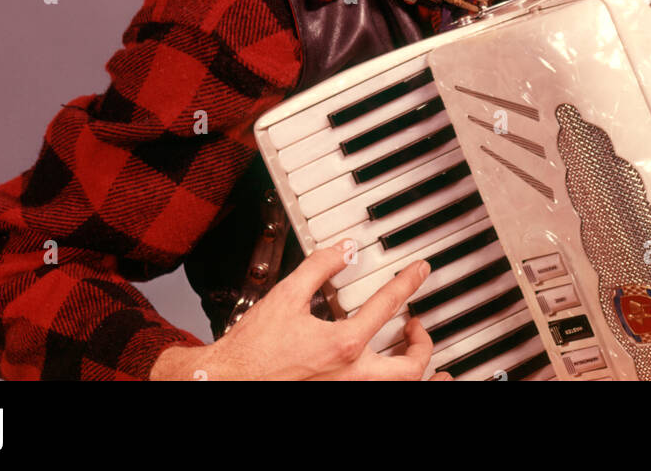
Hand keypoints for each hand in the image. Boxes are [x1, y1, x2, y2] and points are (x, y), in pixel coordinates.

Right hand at [151, 244, 451, 379]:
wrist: (227, 382)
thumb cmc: (253, 350)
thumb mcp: (286, 296)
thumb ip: (320, 267)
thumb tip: (345, 248)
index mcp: (344, 345)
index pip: (388, 305)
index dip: (408, 282)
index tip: (419, 272)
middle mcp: (353, 377)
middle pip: (411, 365)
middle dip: (423, 342)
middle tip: (416, 325)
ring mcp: (348, 394)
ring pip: (401, 387)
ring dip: (417, 370)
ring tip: (416, 354)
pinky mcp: (338, 402)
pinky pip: (380, 394)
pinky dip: (396, 385)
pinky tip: (393, 375)